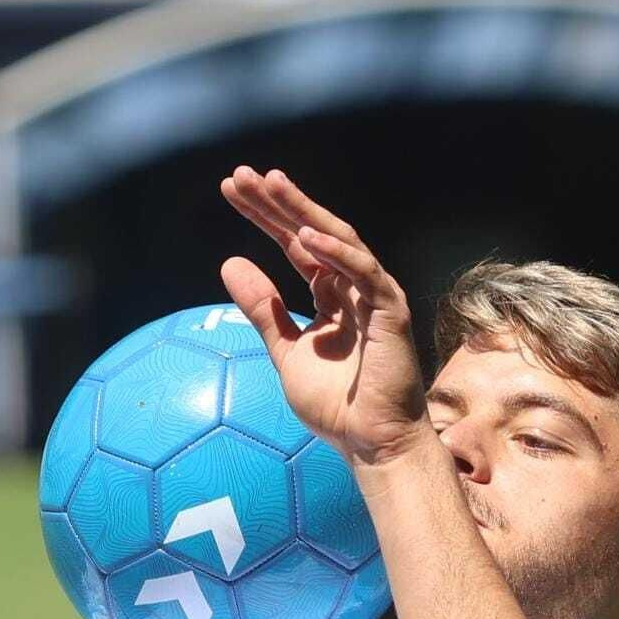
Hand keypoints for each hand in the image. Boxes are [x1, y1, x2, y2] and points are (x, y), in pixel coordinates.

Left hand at [220, 166, 427, 466]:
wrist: (370, 443)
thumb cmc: (336, 404)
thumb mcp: (285, 350)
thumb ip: (261, 309)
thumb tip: (228, 262)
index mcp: (330, 294)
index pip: (293, 244)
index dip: (264, 215)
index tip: (231, 189)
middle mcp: (352, 286)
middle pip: (311, 232)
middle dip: (277, 202)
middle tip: (241, 175)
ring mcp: (374, 295)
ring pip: (338, 240)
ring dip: (303, 210)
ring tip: (270, 183)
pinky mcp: (390, 311)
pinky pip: (363, 274)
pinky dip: (336, 253)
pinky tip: (305, 234)